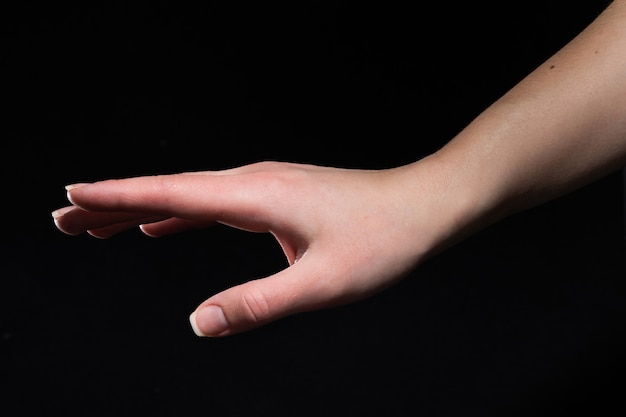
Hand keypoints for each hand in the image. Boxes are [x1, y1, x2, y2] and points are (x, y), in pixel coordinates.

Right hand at [52, 160, 462, 335]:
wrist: (423, 206)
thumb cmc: (382, 240)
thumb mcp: (321, 284)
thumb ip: (259, 304)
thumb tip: (199, 324)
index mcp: (255, 196)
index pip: (170, 195)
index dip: (117, 198)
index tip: (72, 197)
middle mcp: (253, 181)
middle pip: (169, 191)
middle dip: (114, 205)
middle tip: (65, 218)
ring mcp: (265, 185)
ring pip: (188, 196)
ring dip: (142, 209)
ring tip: (100, 224)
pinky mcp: (277, 195)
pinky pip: (213, 204)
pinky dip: (180, 214)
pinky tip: (163, 227)